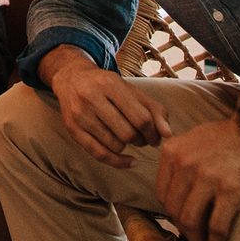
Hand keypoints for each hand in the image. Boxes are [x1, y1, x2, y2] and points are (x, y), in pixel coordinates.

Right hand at [41, 48, 172, 168]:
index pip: (141, 118)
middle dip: (141, 141)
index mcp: (111, 84)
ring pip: (114, 145)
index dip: (153, 133)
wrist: (72, 78)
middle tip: (143, 139)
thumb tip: (167, 134)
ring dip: (127, 147)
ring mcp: (80, 115)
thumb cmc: (108, 86)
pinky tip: (129, 161)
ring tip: (128, 139)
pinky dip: (118, 162)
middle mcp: (92, 97)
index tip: (155, 137)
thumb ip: (154, 110)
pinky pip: (99, 154)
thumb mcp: (132, 91)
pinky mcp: (72, 129)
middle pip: (128, 133)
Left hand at [155, 120, 239, 240]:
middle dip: (183, 233)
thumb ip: (178, 161)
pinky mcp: (231, 190)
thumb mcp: (193, 139)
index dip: (171, 214)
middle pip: (175, 211)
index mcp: (172, 152)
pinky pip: (217, 226)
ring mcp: (208, 177)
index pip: (162, 195)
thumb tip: (172, 192)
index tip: (182, 224)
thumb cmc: (229, 136)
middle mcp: (186, 164)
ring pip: (191, 222)